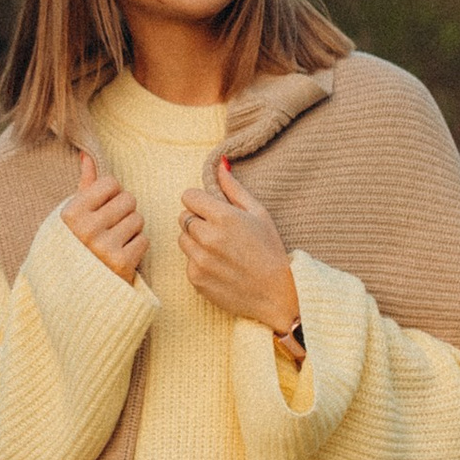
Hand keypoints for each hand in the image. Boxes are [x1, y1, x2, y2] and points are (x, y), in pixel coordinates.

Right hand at [60, 168, 145, 285]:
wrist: (77, 288)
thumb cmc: (77, 244)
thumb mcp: (74, 215)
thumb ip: (84, 184)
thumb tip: (87, 155)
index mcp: (71, 212)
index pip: (111, 183)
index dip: (111, 194)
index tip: (102, 209)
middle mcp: (86, 229)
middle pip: (128, 199)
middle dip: (124, 211)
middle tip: (111, 226)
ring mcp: (104, 247)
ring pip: (138, 219)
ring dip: (131, 229)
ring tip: (116, 241)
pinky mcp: (122, 264)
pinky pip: (144, 240)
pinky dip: (136, 247)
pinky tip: (122, 254)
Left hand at [178, 159, 299, 335]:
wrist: (276, 294)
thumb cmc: (270, 250)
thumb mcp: (259, 214)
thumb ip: (234, 189)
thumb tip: (219, 165)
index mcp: (224, 217)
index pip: (188, 196)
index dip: (200, 201)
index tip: (211, 209)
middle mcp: (208, 238)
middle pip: (183, 217)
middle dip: (198, 220)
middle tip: (220, 231)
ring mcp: (200, 260)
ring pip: (182, 239)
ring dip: (196, 241)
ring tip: (220, 249)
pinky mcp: (196, 278)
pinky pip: (188, 261)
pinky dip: (199, 262)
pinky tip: (220, 266)